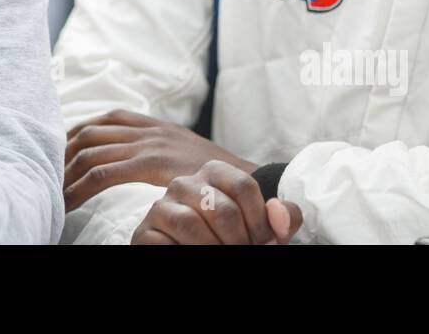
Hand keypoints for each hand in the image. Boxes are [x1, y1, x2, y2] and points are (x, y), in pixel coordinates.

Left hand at [64, 109, 256, 210]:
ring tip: (52, 191)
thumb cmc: (221, 180)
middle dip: (63, 151)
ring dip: (66, 171)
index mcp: (158, 125)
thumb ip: (166, 153)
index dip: (78, 132)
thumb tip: (142, 162)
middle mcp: (151, 129)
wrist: (251, 183)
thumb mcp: (191, 158)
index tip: (61, 151)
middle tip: (46, 174)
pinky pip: (105, 172)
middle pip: (91, 131)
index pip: (107, 119)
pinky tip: (69, 202)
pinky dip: (81, 187)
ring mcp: (151, 143)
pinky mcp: (153, 163)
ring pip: (92, 151)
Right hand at [131, 159, 302, 244]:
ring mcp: (161, 206)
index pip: (244, 186)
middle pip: (221, 209)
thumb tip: (276, 211)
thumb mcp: (264, 228)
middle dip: (238, 241)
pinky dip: (184, 254)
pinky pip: (164, 242)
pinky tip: (191, 255)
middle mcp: (184, 183)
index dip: (260, 222)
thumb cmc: (234, 240)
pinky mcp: (144, 232)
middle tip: (240, 252)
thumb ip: (283, 217)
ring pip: (191, 224)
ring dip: (212, 249)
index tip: (262, 241)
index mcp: (213, 173)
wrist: (199, 254)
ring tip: (219, 256)